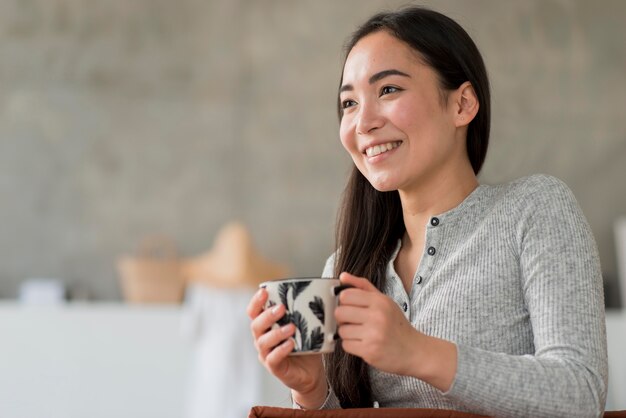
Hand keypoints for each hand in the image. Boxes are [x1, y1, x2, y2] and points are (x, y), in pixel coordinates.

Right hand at [247, 288, 327, 407]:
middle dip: (267, 315)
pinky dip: (281, 350)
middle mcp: (262, 339)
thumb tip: (314, 293)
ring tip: (291, 327)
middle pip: (256, 325)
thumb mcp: (304, 326)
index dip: (256, 302)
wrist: (311, 372)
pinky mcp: (275, 367)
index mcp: (266, 327)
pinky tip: (291, 344)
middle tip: (282, 308)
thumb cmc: (305, 346)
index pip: (254, 312)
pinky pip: (273, 359)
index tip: (264, 291)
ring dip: (277, 333)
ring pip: (263, 342)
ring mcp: (266, 354)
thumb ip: (303, 313)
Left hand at [335, 272, 456, 390]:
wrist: (413, 350)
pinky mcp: (369, 351)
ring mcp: (373, 335)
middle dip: (343, 318)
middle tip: (353, 321)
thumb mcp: (384, 301)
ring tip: (360, 333)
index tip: (350, 307)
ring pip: (341, 330)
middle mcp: (377, 316)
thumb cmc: (396, 324)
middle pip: (339, 312)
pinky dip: (351, 345)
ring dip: (347, 333)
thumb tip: (342, 276)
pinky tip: (363, 343)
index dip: (344, 302)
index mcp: (380, 301)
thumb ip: (362, 286)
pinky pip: (345, 345)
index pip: (345, 295)